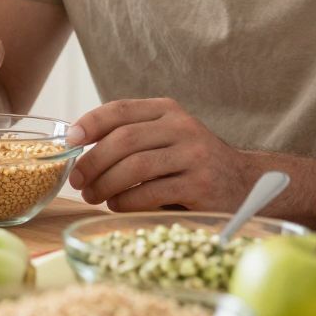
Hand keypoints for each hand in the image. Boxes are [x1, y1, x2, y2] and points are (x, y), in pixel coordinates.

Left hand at [66, 97, 258, 211]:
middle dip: (92, 161)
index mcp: (168, 111)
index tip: (70, 139)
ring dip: (105, 184)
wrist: (246, 183)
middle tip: (77, 180)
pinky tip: (117, 205)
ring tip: (93, 196)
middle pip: (123, 140)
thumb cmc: (193, 162)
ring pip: (135, 167)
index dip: (90, 123)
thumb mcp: (167, 137)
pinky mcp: (200, 185)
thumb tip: (78, 144)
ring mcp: (194, 155)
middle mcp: (182, 127)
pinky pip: (150, 192)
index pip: (121, 109)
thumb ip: (133, 136)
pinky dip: (126, 201)